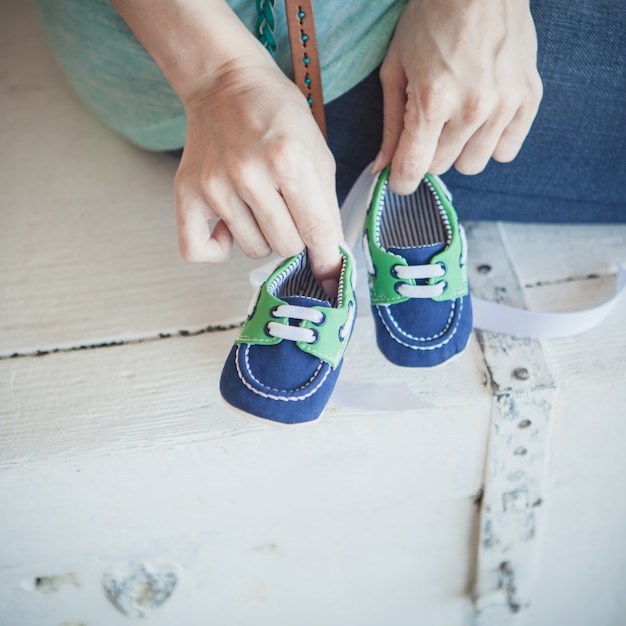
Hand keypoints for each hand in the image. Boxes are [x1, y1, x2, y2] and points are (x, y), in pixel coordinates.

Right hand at [175, 57, 342, 294]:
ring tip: (259, 204)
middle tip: (288, 211)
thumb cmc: (278, 116)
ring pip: (253, 250)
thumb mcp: (318, 152)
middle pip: (285, 247)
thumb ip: (326, 205)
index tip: (331, 281)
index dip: (328, 262)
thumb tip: (331, 256)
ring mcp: (214, 185)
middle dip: (295, 237)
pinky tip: (229, 229)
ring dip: (263, 237)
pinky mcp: (187, 192)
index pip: (316, 231)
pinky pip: (198, 251)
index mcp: (288, 160)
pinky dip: (218, 250)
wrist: (226, 83)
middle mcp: (248, 174)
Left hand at [375, 0, 542, 192]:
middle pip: (440, 167)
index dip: (400, 181)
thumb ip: (391, 125)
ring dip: (458, 151)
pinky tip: (482, 119)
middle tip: (427, 123)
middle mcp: (471, 109)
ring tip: (456, 118)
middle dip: (427, 153)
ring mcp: (504, 106)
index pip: (413, 170)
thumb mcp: (396, 68)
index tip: (397, 178)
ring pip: (472, 165)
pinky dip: (490, 143)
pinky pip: (505, 151)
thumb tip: (383, 168)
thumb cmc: (431, 19)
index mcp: (432, 101)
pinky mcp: (528, 100)